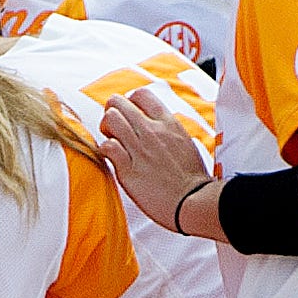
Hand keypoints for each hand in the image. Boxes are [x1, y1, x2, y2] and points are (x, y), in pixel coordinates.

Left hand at [97, 88, 214, 228]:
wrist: (193, 202)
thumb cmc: (191, 178)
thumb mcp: (185, 142)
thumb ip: (168, 130)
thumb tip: (157, 125)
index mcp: (168, 123)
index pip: (141, 94)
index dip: (129, 101)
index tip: (129, 115)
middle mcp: (152, 131)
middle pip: (118, 102)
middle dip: (111, 111)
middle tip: (114, 127)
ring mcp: (139, 149)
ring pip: (110, 119)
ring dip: (106, 129)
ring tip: (113, 141)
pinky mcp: (128, 169)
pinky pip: (107, 147)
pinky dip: (105, 149)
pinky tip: (112, 158)